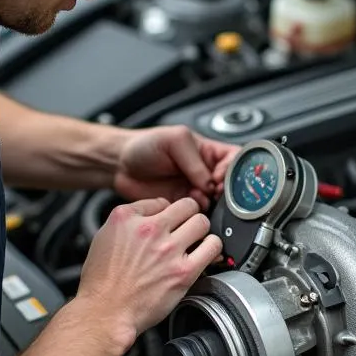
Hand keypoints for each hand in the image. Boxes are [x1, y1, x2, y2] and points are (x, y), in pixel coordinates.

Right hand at [77, 197, 222, 341]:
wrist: (105, 312)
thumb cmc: (102, 281)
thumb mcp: (103, 237)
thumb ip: (129, 221)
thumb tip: (154, 213)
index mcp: (126, 218)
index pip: (160, 202)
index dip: (166, 212)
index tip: (168, 222)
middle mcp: (149, 230)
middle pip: (186, 206)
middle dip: (188, 216)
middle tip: (186, 227)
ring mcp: (168, 250)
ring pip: (202, 222)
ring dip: (201, 230)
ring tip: (196, 240)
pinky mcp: (183, 272)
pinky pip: (212, 246)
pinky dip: (212, 247)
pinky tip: (205, 252)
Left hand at [114, 126, 237, 207]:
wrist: (120, 165)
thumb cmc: (144, 145)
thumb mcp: (173, 141)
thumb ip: (194, 161)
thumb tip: (209, 182)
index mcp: (208, 152)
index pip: (235, 160)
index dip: (233, 170)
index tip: (220, 178)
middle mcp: (204, 172)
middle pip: (229, 185)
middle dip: (224, 191)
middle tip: (213, 192)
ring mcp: (194, 190)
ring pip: (215, 203)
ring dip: (209, 203)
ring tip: (195, 197)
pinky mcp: (182, 206)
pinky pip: (197, 214)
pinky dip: (195, 213)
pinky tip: (186, 205)